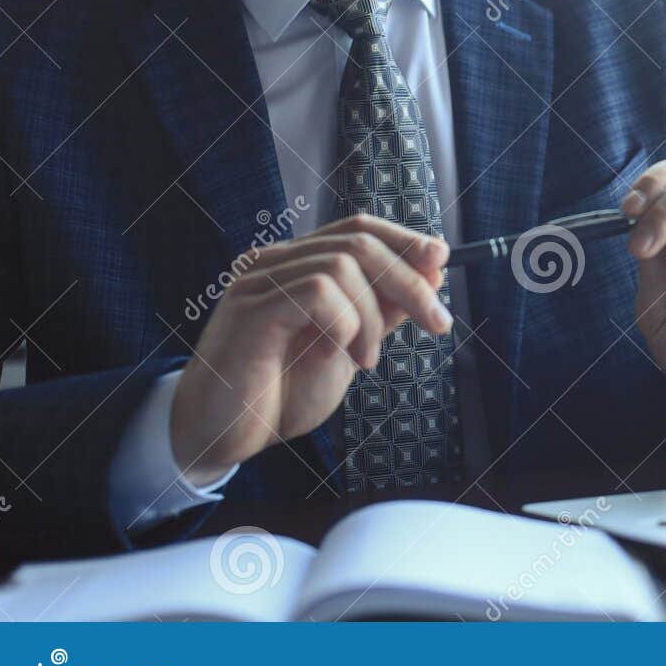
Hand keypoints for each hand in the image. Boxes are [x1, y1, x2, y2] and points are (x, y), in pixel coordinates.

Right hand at [170, 214, 450, 484]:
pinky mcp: (250, 311)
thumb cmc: (280, 393)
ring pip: (342, 265)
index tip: (443, 260)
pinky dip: (343, 325)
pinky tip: (335, 358)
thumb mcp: (349, 348)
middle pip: (358, 241)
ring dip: (372, 318)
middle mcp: (273, 263)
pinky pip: (317, 292)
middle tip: (439, 323)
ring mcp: (257, 283)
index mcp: (296, 265)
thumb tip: (432, 271)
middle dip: (409, 280)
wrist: (222, 437)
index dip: (404, 239)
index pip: (357, 228)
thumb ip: (382, 310)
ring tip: (366, 361)